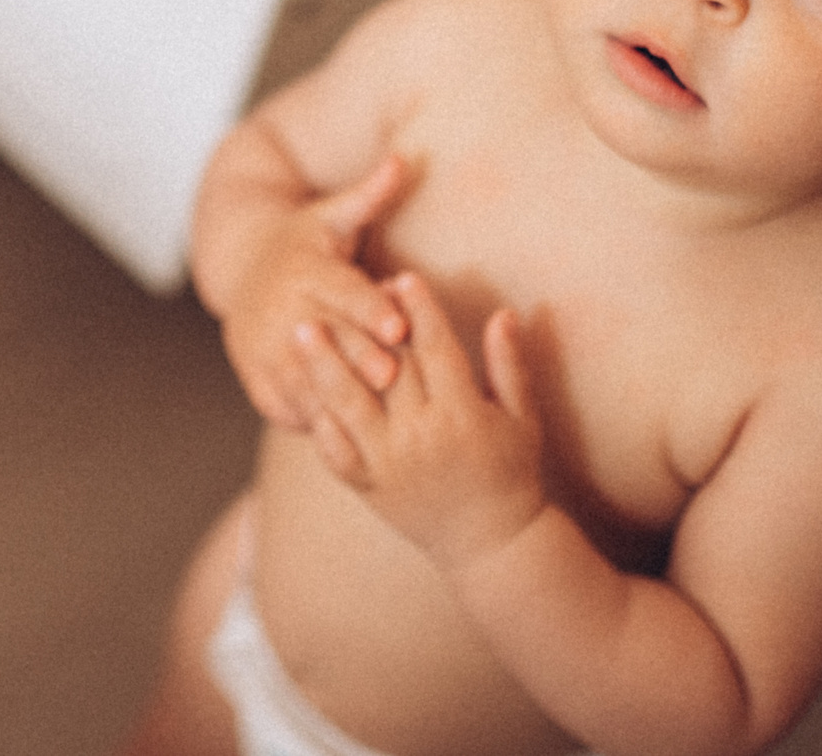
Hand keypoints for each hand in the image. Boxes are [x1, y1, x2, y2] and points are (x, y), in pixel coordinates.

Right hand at [216, 154, 415, 428]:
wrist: (240, 269)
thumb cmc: (304, 242)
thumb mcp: (332, 216)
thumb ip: (369, 195)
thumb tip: (402, 159)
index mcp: (305, 267)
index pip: (342, 290)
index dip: (370, 308)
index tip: (398, 326)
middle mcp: (281, 307)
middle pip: (327, 337)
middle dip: (358, 357)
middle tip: (394, 378)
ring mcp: (263, 346)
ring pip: (303, 377)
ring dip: (335, 397)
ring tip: (376, 419)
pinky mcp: (255, 377)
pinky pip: (285, 406)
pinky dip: (312, 423)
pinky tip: (346, 439)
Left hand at [295, 271, 547, 570]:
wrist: (490, 545)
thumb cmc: (512, 473)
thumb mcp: (523, 419)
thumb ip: (509, 365)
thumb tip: (504, 312)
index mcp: (464, 416)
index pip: (436, 351)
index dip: (420, 311)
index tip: (402, 276)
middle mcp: (423, 438)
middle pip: (387, 369)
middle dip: (365, 325)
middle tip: (342, 285)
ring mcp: (390, 465)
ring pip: (349, 405)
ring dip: (322, 364)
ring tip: (301, 327)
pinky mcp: (369, 487)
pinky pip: (335, 450)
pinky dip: (316, 418)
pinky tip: (299, 386)